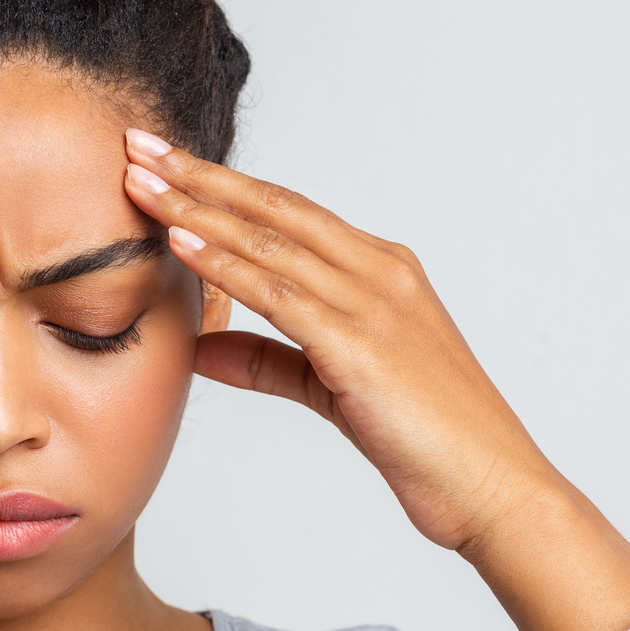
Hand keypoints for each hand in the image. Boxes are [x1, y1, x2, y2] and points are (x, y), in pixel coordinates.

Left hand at [121, 128, 629, 630]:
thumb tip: (201, 348)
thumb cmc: (425, 442)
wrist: (492, 487)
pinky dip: (226, 264)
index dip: (221, 185)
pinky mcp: (360, 346)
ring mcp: (374, 303)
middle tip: (136, 142)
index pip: (287, 212)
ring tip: (139, 181)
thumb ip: (270, 362)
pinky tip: (181, 243)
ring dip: (197, 208)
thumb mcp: (332, 389)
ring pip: (270, 240)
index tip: (163, 163)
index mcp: (381, 272)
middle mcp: (380, 272)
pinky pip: (279, 294)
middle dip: (200, 174)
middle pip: (273, 207)